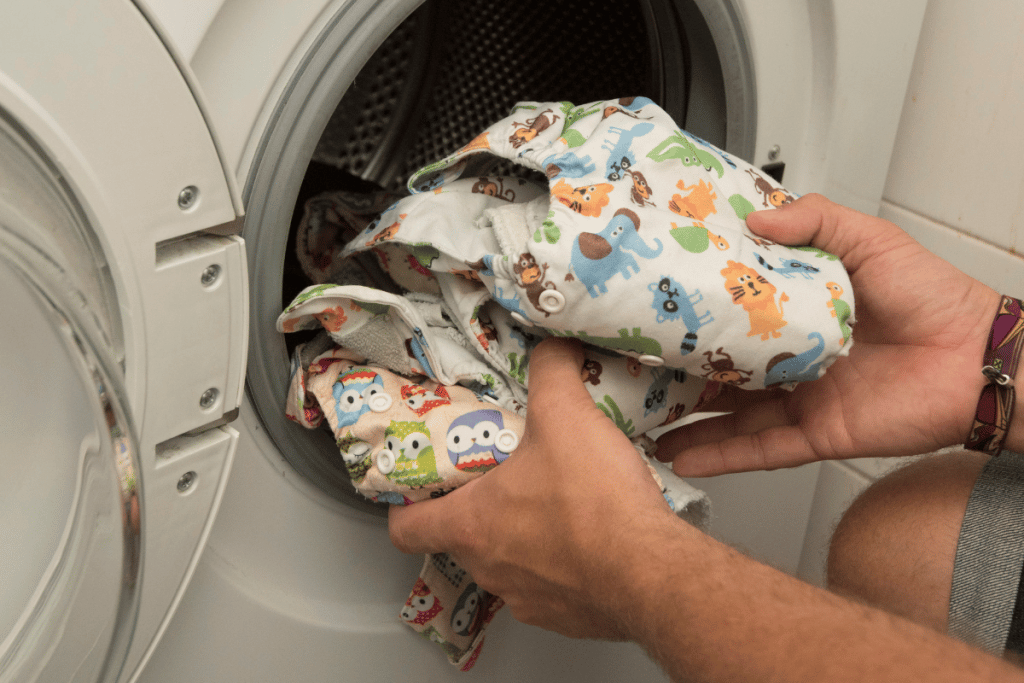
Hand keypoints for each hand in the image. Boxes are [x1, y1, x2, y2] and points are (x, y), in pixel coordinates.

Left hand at [388, 337, 677, 639]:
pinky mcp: (565, 618)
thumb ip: (551, 370)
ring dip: (524, 536)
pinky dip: (564, 564)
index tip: (424, 487)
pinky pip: (552, 587)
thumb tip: (553, 346)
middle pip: (463, 539)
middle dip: (481, 507)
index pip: (405, 528)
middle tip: (507, 475)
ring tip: (557, 501)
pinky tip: (591, 535)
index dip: (408, 505)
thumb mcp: (565, 414)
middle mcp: (489, 568)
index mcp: (471, 524)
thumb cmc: (595, 501)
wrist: (651, 573)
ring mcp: (526, 599)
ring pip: (509, 564)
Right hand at [656, 194, 1001, 475]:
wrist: (980, 360)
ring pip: (730, 416)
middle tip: (634, 365)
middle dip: (679, 371)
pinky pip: (759, 449)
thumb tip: (755, 219)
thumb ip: (816, 221)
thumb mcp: (870, 240)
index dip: (698, 311)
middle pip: (723, 369)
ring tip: (640, 420)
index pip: (738, 314)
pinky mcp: (816, 434)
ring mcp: (802, 399)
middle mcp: (796, 359)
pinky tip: (681, 456)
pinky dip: (719, 456)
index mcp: (803, 313)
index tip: (657, 304)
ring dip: (686, 421)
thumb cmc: (936, 299)